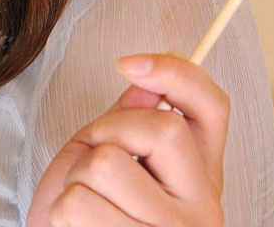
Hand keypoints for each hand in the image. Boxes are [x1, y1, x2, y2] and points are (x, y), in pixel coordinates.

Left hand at [26, 53, 228, 225]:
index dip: (177, 73)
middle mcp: (203, 208)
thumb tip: (146, 85)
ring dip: (74, 180)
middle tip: (91, 167)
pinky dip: (60, 211)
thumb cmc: (86, 220)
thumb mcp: (107, 166)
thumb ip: (127, 128)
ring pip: (106, 164)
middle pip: (161, 128)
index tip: (128, 62)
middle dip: (106, 133)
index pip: (213, 108)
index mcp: (200, 179)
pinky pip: (77, 203)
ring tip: (81, 208)